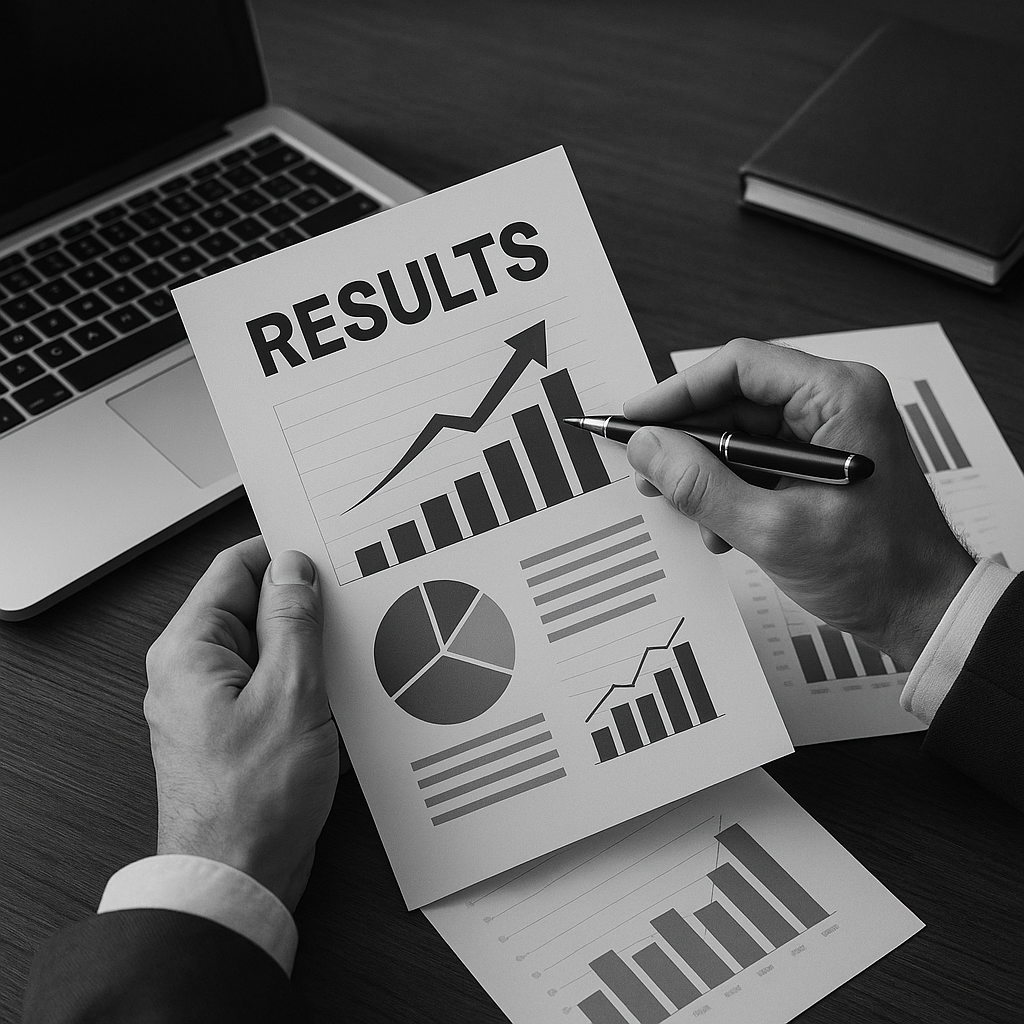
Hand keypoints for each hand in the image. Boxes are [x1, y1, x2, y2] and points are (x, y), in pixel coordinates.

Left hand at [144, 537, 339, 911]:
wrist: (237, 882)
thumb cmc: (251, 801)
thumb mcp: (289, 693)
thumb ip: (293, 622)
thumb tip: (293, 569)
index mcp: (190, 651)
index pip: (233, 570)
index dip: (280, 555)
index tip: (324, 553)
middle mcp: (195, 672)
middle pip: (253, 609)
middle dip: (304, 607)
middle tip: (349, 608)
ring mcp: (217, 703)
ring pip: (270, 649)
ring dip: (310, 649)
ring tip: (348, 657)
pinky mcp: (240, 731)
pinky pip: (275, 685)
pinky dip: (307, 683)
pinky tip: (341, 695)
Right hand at [624, 338, 975, 669]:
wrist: (922, 612)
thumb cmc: (877, 570)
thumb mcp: (771, 530)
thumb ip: (701, 485)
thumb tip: (647, 448)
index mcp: (839, 397)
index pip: (740, 367)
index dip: (679, 392)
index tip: (637, 419)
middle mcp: (836, 403)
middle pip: (735, 401)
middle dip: (688, 442)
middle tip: (648, 472)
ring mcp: (828, 433)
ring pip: (740, 434)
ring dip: (707, 474)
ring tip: (687, 511)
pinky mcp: (819, 463)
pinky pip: (757, 460)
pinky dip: (729, 490)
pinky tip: (720, 528)